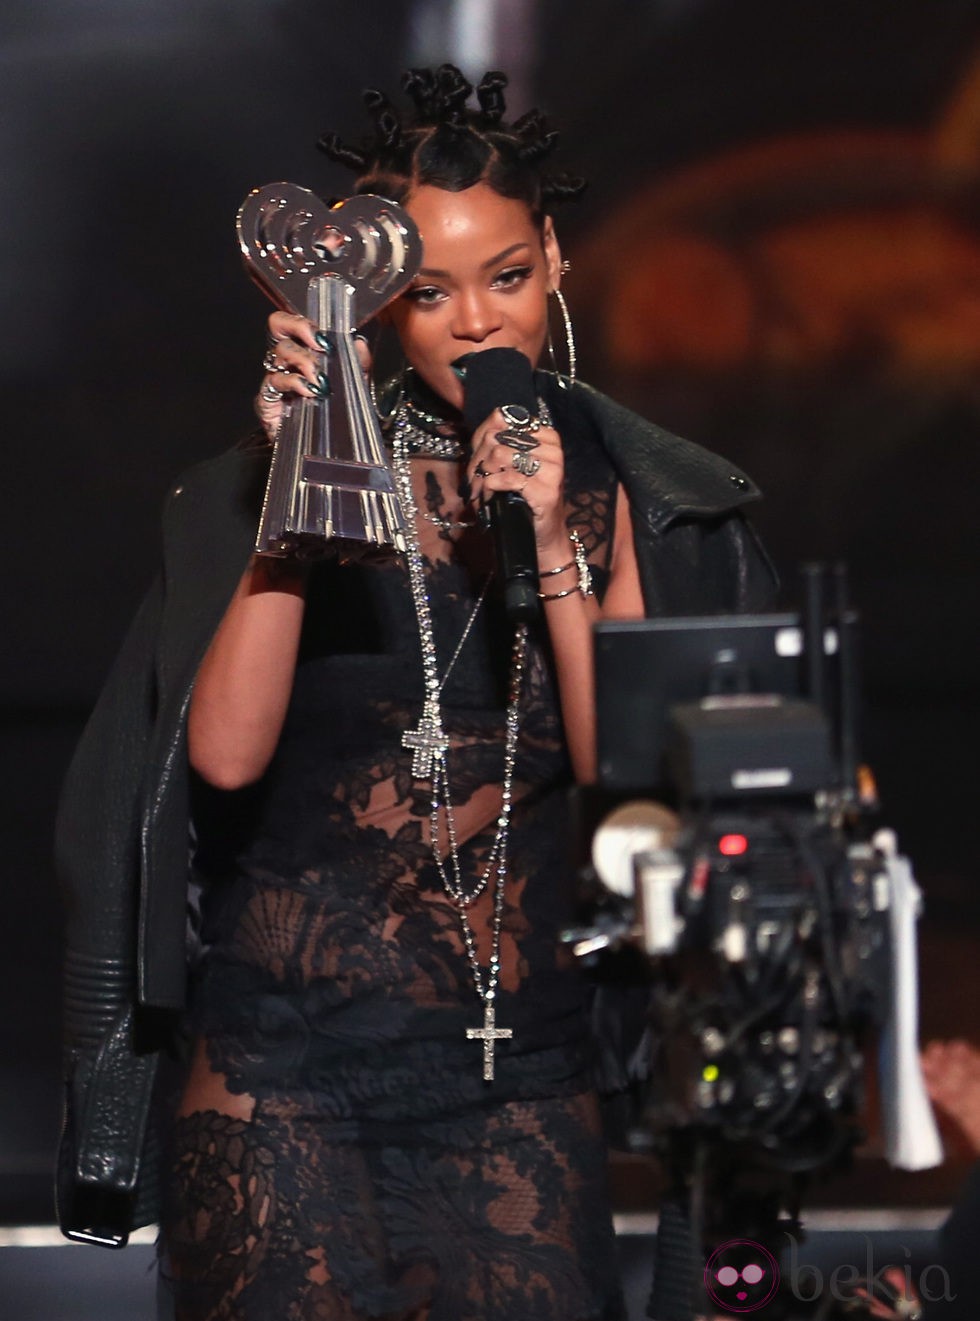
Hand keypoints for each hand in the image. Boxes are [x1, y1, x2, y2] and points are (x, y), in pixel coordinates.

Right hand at [254, 311, 371, 440]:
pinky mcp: (267, 401)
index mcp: (303, 352)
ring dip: (303, 360)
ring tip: (320, 377)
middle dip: (300, 329)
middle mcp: (285, 361)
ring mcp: (275, 380)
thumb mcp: (354, 388)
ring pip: (279, 352)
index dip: (303, 322)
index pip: (293, 323)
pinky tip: (309, 391)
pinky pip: (274, 382)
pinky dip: (294, 382)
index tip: (323, 335)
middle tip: (319, 344)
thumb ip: (359, 365)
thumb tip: (359, 342)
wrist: (322, 453)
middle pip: (279, 328)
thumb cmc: (334, 416)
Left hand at [465, 409, 569, 564]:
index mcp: (546, 437)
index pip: (501, 421)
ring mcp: (553, 470)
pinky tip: (491, 493)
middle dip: (479, 462)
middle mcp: (553, 450)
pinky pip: (509, 477)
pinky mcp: (548, 491)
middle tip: (477, 481)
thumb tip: (496, 416)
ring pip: (500, 454)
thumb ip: (499, 439)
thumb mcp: (507, 465)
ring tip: (484, 489)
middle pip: (497, 438)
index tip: (479, 462)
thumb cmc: (522, 499)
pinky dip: (492, 486)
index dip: (482, 443)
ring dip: (484, 475)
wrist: (542, 535)